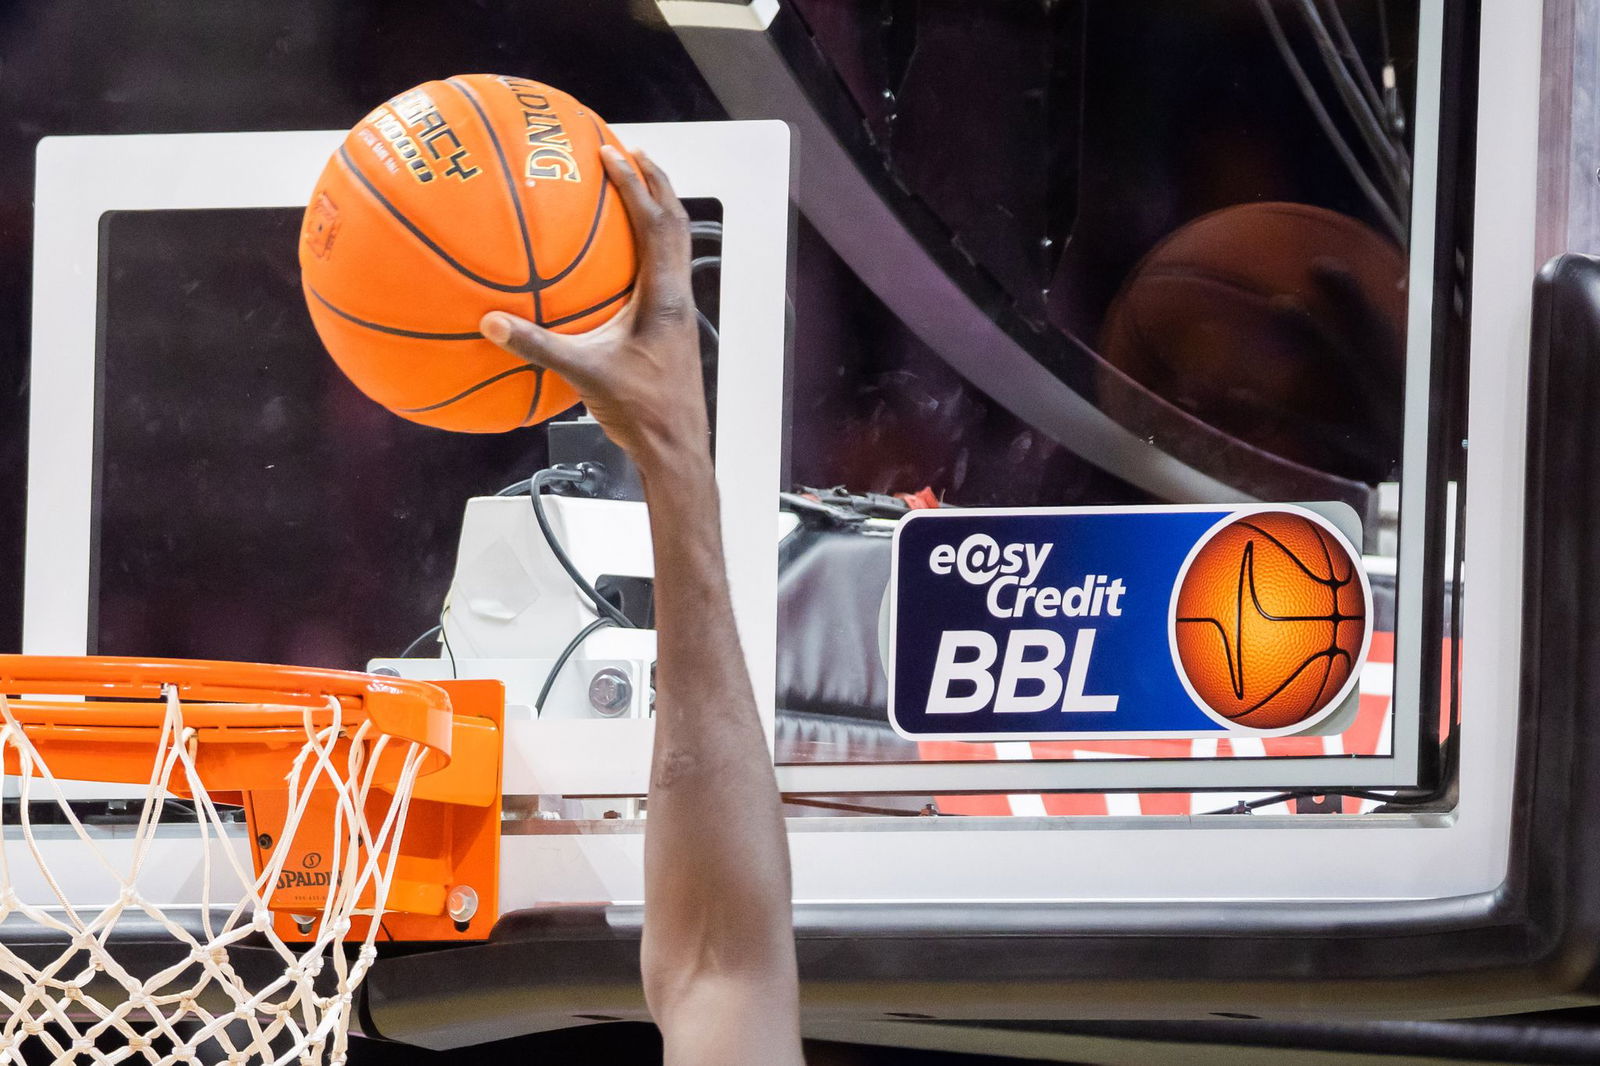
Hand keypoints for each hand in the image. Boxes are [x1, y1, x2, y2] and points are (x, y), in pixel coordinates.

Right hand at [481, 145, 706, 473]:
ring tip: (630, 187)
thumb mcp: (585, 374)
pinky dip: (644, 249)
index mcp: (665, 299)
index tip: (612, 151)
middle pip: (675, 224)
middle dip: (654, 182)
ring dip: (654, 212)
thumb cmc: (642, 413)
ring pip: (673, 247)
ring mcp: (677, 313)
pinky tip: (616, 257)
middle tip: (629, 151)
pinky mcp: (670, 329)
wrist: (676, 449)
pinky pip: (660, 273)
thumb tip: (491, 322)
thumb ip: (538, 346)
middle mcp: (677, 298)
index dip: (635, 184)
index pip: (656, 225)